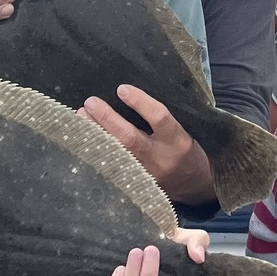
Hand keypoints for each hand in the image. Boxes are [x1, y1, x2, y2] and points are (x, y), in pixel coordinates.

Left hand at [82, 85, 212, 203]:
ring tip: (81, 116)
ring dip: (96, 134)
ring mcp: (146, 175)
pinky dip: (97, 152)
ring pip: (116, 154)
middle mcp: (160, 158)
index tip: (121, 89)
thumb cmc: (187, 151)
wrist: (195, 186)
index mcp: (177, 141)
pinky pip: (112, 168)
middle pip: (130, 138)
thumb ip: (161, 119)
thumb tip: (128, 94)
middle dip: (107, 119)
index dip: (140, 103)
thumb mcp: (182, 132)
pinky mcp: (135, 186)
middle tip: (90, 102)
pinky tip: (84, 140)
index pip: (159, 117)